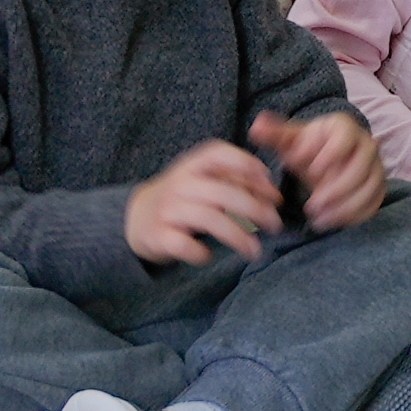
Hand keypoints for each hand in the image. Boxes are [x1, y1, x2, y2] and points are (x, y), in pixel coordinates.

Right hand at [122, 139, 280, 268]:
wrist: (135, 217)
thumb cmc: (182, 198)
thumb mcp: (202, 181)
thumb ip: (234, 182)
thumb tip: (273, 194)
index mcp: (193, 165)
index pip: (220, 154)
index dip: (248, 166)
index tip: (272, 188)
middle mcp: (180, 183)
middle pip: (223, 193)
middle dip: (255, 210)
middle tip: (276, 225)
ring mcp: (168, 209)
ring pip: (209, 220)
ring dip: (238, 236)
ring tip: (255, 250)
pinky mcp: (159, 235)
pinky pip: (184, 245)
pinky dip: (200, 253)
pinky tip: (208, 256)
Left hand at [263, 108, 389, 233]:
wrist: (327, 159)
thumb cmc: (308, 148)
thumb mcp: (290, 140)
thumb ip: (275, 134)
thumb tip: (256, 127)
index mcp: (344, 127)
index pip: (344, 138)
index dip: (329, 155)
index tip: (309, 171)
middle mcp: (367, 144)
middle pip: (360, 167)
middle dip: (336, 189)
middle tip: (312, 205)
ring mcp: (376, 167)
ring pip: (369, 188)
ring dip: (344, 207)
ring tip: (318, 218)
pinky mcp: (378, 188)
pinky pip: (373, 203)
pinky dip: (353, 216)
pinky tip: (329, 222)